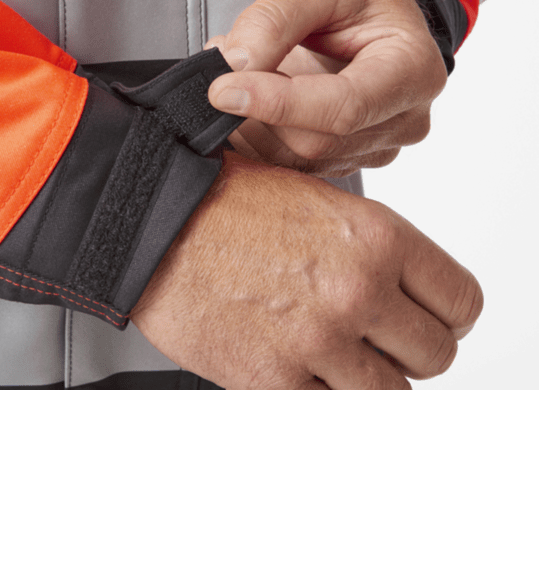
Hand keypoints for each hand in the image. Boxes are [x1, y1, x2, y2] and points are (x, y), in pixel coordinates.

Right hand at [131, 151, 481, 389]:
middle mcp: (356, 290)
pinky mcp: (272, 382)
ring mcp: (317, 341)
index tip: (427, 320)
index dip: (446, 316)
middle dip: (410, 353)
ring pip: (392, 398)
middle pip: (436, 354)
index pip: (461, 301)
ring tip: (338, 361)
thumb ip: (371, 247)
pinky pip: (330, 415)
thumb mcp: (317, 198)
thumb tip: (401, 287)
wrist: (151, 221)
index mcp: (376, 237)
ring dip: (369, 384)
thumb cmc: (222, 201)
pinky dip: (320, 400)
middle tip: (381, 343)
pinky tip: (298, 370)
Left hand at [206, 0, 447, 176]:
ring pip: (297, 158)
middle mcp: (405, 117)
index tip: (222, 89)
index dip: (277, 104)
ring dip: (252, 122)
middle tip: (220, 69)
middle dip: (257, 110)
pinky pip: (291, 161)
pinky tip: (248, 95)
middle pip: (317, 140)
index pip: (343, 107)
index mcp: (413, 69)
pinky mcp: (347, 155)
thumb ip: (272, 20)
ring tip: (236, 73)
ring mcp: (378, 143)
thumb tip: (234, 65)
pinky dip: (257, 132)